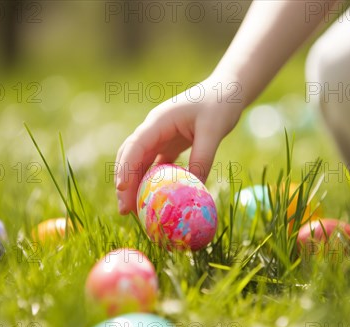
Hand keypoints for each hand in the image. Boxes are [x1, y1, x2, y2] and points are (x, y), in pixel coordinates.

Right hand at [115, 76, 243, 214]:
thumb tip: (194, 190)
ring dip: (136, 186)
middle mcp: (154, 129)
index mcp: (159, 120)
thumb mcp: (213, 131)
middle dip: (124, 183)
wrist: (227, 92)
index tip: (122, 188)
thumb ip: (202, 158)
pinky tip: (153, 200)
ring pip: (140, 164)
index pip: (135, 145)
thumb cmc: (220, 105)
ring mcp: (159, 137)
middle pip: (130, 157)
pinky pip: (155, 167)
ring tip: (135, 211)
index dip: (126, 167)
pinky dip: (152, 183)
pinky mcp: (169, 145)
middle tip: (125, 210)